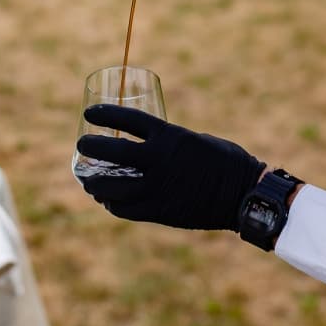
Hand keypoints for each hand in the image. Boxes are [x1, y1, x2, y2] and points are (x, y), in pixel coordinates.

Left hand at [76, 104, 265, 230]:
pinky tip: (108, 200)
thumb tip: (147, 148)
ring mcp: (157, 187)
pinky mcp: (159, 211)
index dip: (105, 115)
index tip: (89, 114)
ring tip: (87, 179)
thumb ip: (168, 143)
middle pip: (111, 153)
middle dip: (90, 147)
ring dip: (94, 182)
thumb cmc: (224, 161)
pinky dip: (112, 203)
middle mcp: (159, 160)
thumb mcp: (194, 140)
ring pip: (112, 187)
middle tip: (82, 145)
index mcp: (170, 136)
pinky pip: (125, 209)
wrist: (243, 194)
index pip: (128, 121)